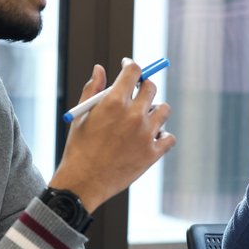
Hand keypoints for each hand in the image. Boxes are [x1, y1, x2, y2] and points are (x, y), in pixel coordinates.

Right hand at [51, 59, 175, 210]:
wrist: (83, 182)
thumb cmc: (79, 148)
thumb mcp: (81, 115)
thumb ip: (92, 89)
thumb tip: (100, 69)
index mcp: (114, 102)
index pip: (134, 71)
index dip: (131, 65)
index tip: (128, 67)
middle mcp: (134, 115)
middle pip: (151, 87)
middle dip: (143, 86)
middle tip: (136, 92)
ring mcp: (146, 134)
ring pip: (164, 110)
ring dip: (155, 110)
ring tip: (142, 118)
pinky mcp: (153, 153)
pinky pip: (169, 137)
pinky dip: (162, 135)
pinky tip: (151, 137)